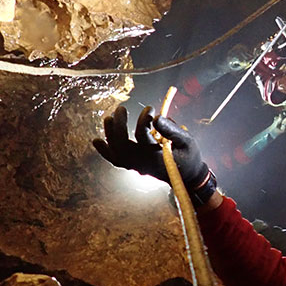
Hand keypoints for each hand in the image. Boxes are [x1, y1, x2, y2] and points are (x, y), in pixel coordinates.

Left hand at [93, 105, 209, 188]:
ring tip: (109, 117)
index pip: (142, 137)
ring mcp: (137, 166)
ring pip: (116, 152)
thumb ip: (173, 130)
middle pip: (122, 145)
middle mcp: (143, 163)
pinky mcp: (134, 166)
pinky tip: (97, 141)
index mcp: (157, 157)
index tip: (150, 109)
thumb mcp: (187, 142)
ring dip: (109, 135)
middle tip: (121, 108)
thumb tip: (157, 118)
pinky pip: (116, 160)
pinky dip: (105, 151)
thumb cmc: (188, 156)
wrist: (186, 177)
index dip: (143, 120)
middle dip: (119, 125)